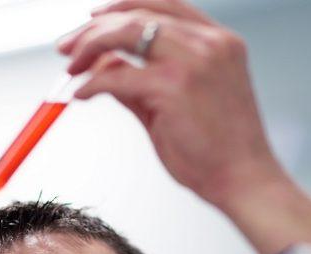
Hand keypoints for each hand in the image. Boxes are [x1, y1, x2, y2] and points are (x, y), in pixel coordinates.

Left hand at [57, 0, 310, 253]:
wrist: (244, 180)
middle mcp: (209, 42)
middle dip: (94, 28)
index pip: (163, 5)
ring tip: (70, 67)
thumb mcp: (180, 104)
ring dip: (90, 46)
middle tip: (66, 47)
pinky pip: (118, 76)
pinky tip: (81, 94)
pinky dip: (93, 84)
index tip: (92, 20)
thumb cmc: (219, 149)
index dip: (123, 6)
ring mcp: (194, 60)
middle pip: (139, 14)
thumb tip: (105, 68)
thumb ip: (144, 81)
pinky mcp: (175, 85)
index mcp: (218, 41)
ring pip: (126, 32)